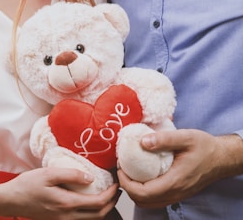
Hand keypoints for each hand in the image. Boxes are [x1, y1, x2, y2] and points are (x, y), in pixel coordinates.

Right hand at [0, 167, 120, 218]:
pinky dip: (91, 213)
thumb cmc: (27, 185)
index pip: (98, 203)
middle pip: (98, 215)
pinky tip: (90, 201)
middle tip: (117, 190)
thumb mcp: (48, 173)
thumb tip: (90, 178)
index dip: (111, 194)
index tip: (116, 183)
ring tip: (107, 195)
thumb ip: (71, 174)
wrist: (10, 200)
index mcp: (66, 204)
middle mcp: (67, 217)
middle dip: (112, 203)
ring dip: (103, 209)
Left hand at [117, 129, 242, 207]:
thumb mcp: (186, 137)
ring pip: (148, 202)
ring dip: (134, 190)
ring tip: (129, 172)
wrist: (220, 158)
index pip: (143, 192)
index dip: (126, 183)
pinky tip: (141, 176)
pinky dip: (143, 191)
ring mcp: (176, 195)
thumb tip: (142, 142)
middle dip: (127, 187)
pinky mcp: (176, 193)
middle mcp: (175, 192)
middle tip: (122, 169)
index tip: (121, 168)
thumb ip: (164, 139)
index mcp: (175, 181)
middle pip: (142, 200)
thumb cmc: (205, 148)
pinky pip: (155, 199)